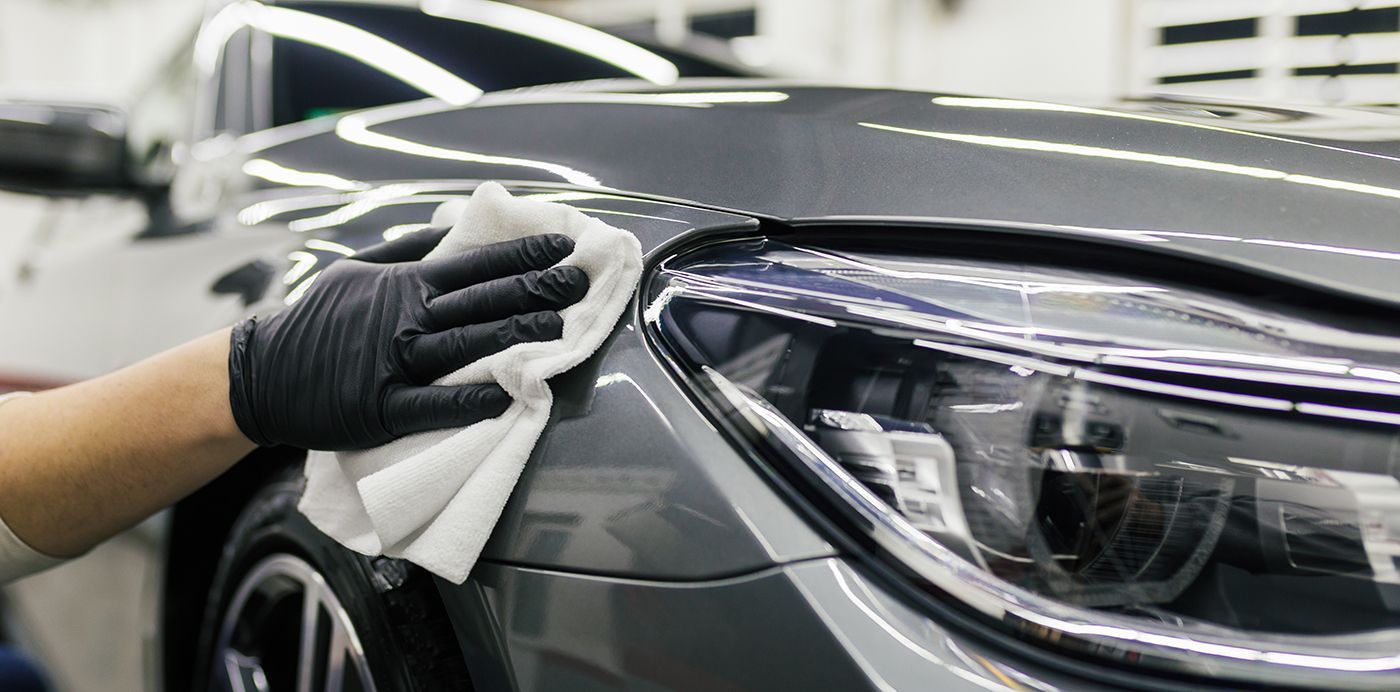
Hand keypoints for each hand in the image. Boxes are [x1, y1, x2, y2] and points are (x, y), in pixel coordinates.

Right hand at [227, 229, 587, 449]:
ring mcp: (394, 363)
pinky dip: (472, 399)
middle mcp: (405, 319)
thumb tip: (453, 226)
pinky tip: (509, 395)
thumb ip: (407, 250)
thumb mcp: (356, 269)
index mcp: (404, 285)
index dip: (523, 255)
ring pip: (467, 346)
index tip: (564, 248)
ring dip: (517, 338)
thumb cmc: (318, 321)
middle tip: (579, 284)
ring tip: (561, 332)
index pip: (476, 264)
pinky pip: (435, 404)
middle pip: (482, 301)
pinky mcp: (382, 406)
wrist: (263, 374)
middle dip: (535, 291)